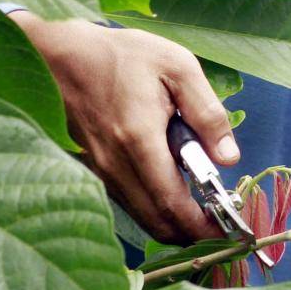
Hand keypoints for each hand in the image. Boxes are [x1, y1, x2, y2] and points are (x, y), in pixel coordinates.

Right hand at [13, 13, 237, 245]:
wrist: (61, 54)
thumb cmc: (122, 55)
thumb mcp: (177, 67)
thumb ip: (207, 112)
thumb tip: (229, 158)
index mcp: (139, 139)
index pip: (173, 203)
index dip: (202, 226)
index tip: (228, 231)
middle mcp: (115, 164)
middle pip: (156, 221)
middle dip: (191, 234)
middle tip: (219, 227)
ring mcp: (99, 170)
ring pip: (139, 216)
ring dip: (171, 223)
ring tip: (201, 210)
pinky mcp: (91, 169)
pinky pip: (125, 202)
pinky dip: (151, 208)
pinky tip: (169, 191)